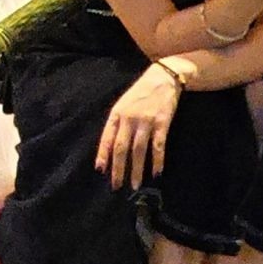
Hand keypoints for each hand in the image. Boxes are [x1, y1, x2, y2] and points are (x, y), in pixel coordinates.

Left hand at [97, 62, 182, 189]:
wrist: (162, 78)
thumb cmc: (140, 93)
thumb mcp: (123, 104)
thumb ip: (117, 123)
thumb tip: (110, 147)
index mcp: (117, 114)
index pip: (106, 138)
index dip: (103, 155)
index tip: (100, 170)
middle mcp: (129, 118)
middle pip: (121, 147)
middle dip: (118, 168)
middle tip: (116, 185)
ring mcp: (146, 121)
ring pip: (138, 150)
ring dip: (136, 169)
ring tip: (134, 185)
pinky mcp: (162, 123)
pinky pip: (158, 146)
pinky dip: (157, 160)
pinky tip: (156, 173)